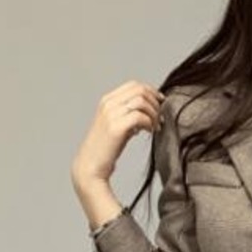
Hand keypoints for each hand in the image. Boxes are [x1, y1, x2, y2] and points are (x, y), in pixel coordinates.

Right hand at [72, 77, 160, 209]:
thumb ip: (129, 114)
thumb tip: (151, 108)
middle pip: (140, 90)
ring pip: (141, 101)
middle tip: (160, 117)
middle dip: (155, 102)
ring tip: (156, 126)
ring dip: (154, 113)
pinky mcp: (116, 128)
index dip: (151, 91)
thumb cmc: (105, 148)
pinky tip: (150, 132)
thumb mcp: (117, 124)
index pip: (134, 85)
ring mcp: (111, 115)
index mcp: (107, 100)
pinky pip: (140, 117)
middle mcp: (108, 104)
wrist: (90, 166)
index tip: (160, 101)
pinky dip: (149, 123)